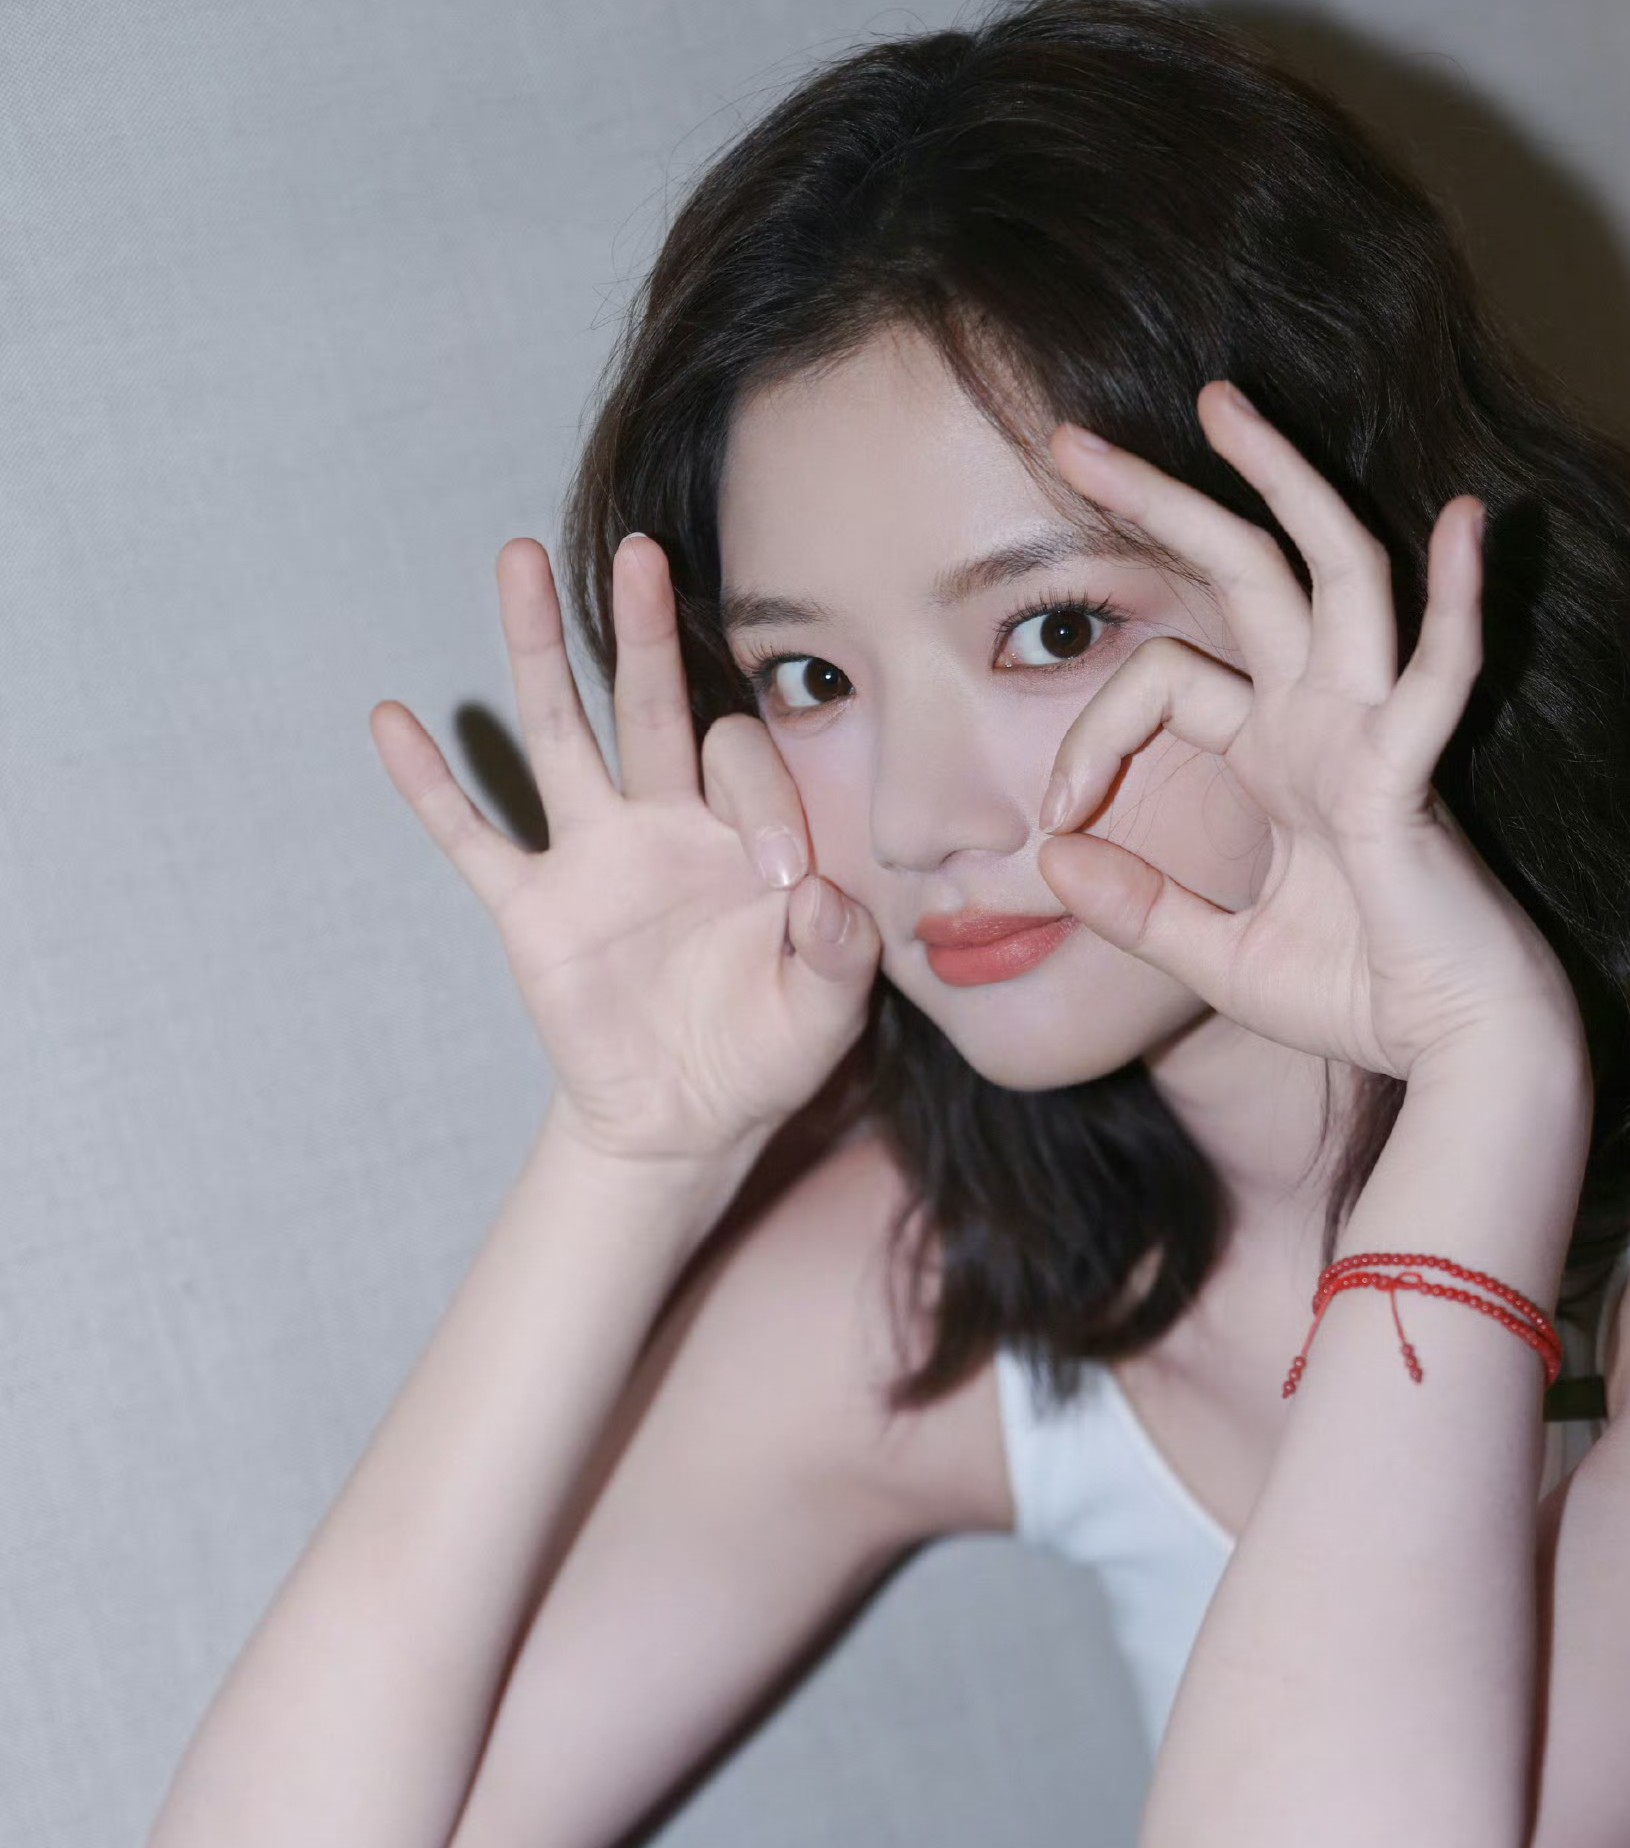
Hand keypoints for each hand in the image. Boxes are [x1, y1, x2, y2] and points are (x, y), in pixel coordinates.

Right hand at [369, 534, 880, 1164]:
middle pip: (650, 705)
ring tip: (519, 560)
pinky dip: (431, 787)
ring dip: (540, 653)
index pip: (746, 766)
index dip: (766, 803)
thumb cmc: (766, 1051)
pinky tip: (393, 721)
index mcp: (743, 835)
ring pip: (560, 735)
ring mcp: (592, 858)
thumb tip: (824, 898)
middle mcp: (664, 824)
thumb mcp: (825, 1013)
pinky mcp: (532, 908)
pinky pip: (473, 838)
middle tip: (641, 551)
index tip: (787, 882)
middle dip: (645, 631)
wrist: (688, 1116)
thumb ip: (840, 955)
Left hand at [1035, 383, 1580, 1079]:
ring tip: (1222, 404)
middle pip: (1244, 571)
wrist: (1451, 1056)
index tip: (1053, 818)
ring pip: (1337, 575)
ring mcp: (1374, 735)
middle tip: (1073, 439)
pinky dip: (1457, 605)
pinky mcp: (1415, 781)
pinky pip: (1441, 681)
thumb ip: (1137, 909)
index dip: (1091, 732)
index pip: (1164, 680)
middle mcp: (1325, 719)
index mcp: (1279, 751)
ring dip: (1286, 485)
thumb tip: (1050, 863)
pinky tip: (1465, 522)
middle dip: (1164, 497)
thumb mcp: (1213, 956)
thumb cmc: (1354, 998)